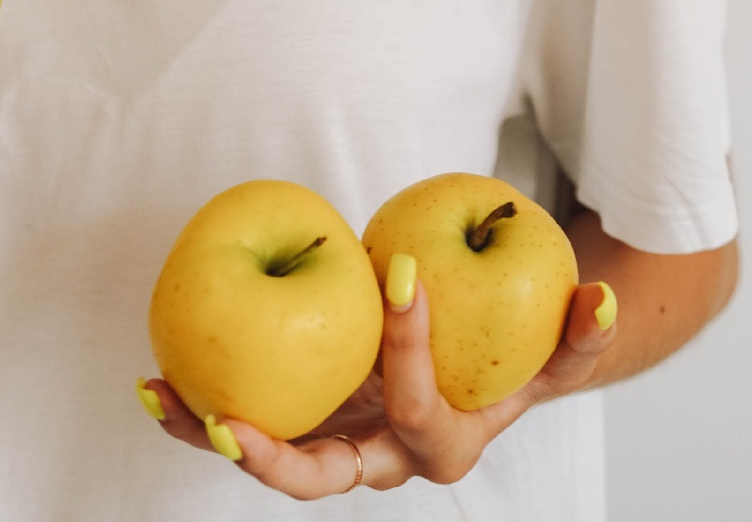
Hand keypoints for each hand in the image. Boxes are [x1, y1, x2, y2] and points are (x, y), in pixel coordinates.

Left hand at [139, 262, 616, 499]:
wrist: (477, 385)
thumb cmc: (506, 360)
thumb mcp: (547, 356)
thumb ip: (575, 337)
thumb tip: (598, 294)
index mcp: (439, 444)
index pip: (417, 406)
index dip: (409, 347)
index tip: (398, 274)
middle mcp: (380, 459)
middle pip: (323, 477)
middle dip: (276, 459)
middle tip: (229, 422)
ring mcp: (334, 447)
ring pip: (266, 458)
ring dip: (206, 431)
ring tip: (155, 392)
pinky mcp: (299, 427)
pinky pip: (243, 425)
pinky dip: (195, 410)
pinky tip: (152, 379)